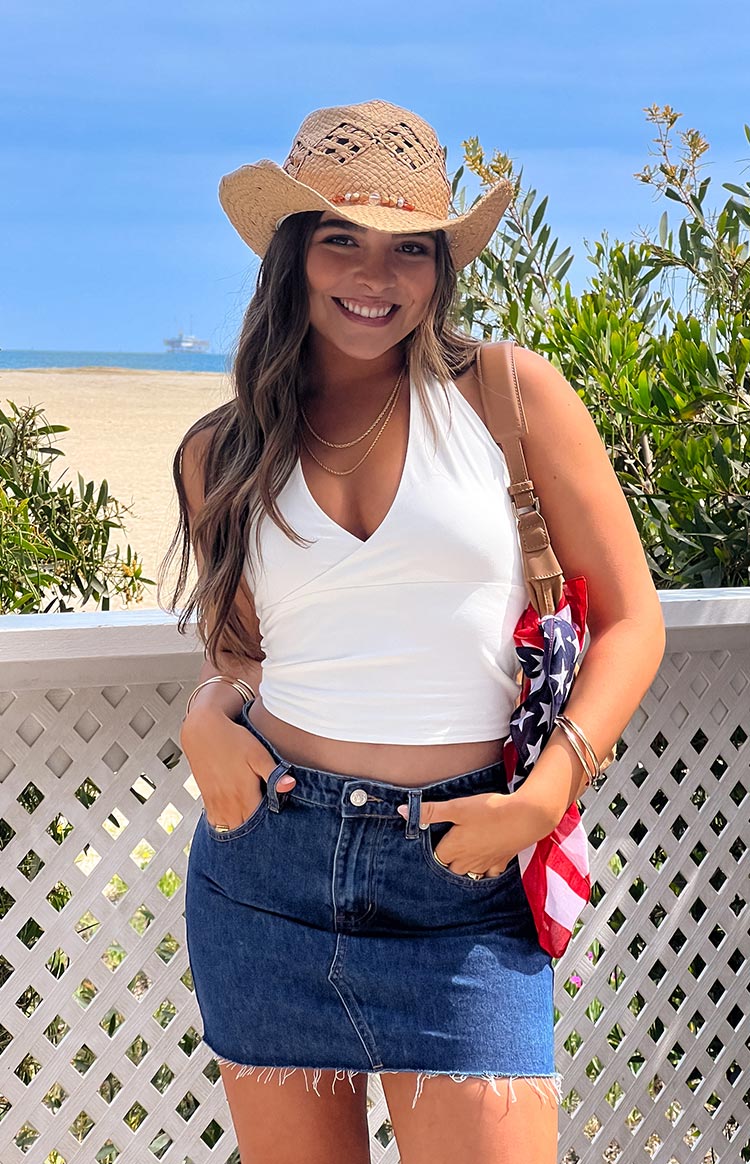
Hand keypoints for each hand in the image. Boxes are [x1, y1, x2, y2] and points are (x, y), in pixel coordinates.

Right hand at [180, 708, 295, 829]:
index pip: (260, 823)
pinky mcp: (207, 798)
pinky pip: (215, 822)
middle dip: (256, 834)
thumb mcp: (258, 754)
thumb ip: (274, 773)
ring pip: (229, 829)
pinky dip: (224, 826)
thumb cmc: (233, 740)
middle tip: (268, 833)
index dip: (271, 827)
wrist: (203, 731)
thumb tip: (290, 786)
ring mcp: (215, 802)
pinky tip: (233, 823)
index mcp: (244, 794)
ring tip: (252, 832)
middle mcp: (228, 802)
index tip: (279, 828)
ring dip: (240, 831)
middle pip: (245, 830)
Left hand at [398, 791, 553, 877]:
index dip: (434, 848)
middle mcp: (467, 861)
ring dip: (465, 867)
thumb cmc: (488, 811)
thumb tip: (402, 812)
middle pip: (451, 868)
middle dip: (448, 861)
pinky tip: (486, 861)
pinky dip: (486, 870)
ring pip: (470, 873)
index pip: (436, 856)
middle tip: (449, 846)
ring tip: (464, 855)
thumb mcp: (456, 807)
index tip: (435, 838)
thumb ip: (430, 811)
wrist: (524, 818)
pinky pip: (490, 873)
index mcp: (453, 849)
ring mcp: (485, 864)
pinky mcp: (502, 862)